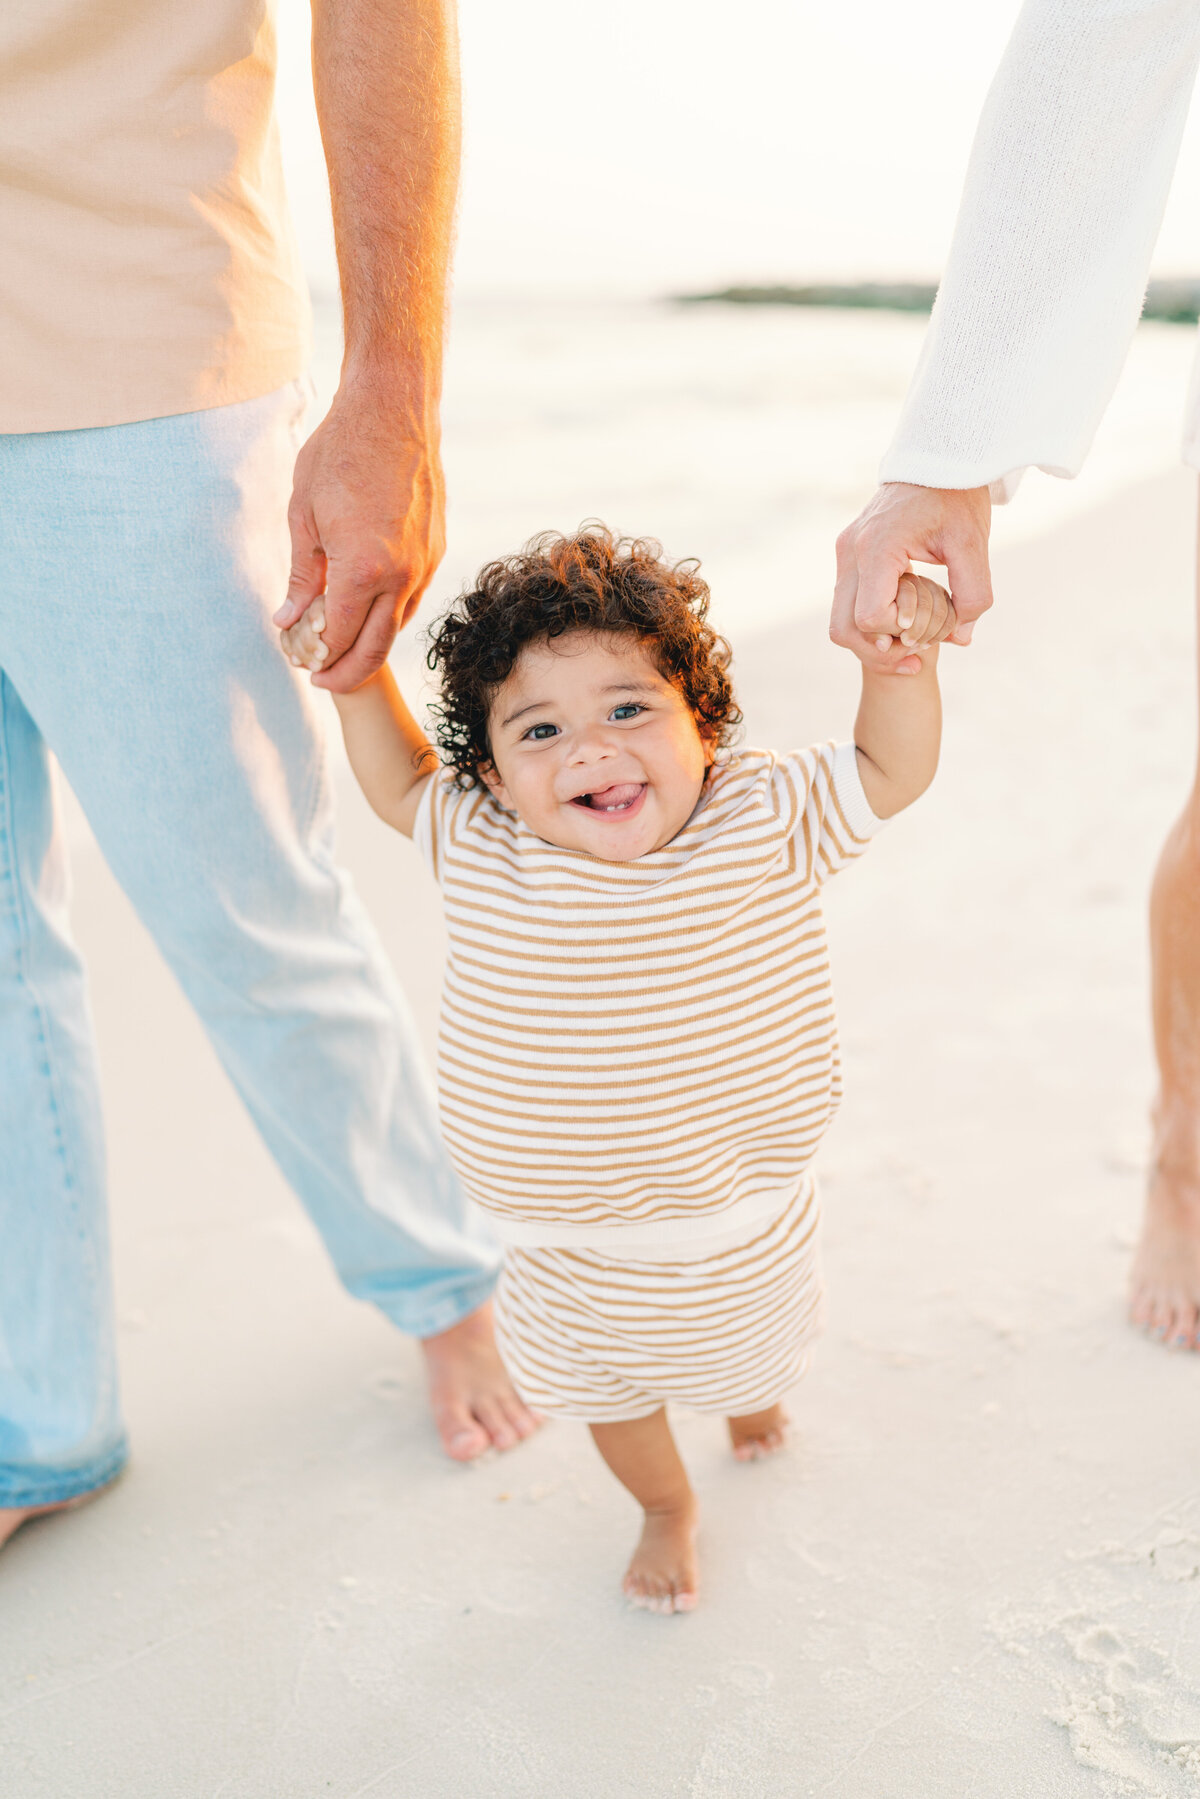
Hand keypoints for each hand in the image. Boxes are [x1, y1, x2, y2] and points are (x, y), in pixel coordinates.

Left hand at [274, 369, 445, 692]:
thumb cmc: (339, 454)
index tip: (304, 668)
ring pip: (399, 624)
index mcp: (362, 569)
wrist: (392, 410)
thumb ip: (301, 576)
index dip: (321, 659)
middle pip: (376, 647)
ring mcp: (424, 563)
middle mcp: (401, 574)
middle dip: (349, 673)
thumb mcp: (302, 515)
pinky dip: (390, 613)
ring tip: (344, 649)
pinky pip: (413, 596)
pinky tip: (369, 610)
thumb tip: (288, 621)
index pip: (341, 637)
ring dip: (371, 645)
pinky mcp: (436, 549)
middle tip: (326, 682)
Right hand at [832, 482, 991, 671]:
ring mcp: (845, 553)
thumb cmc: (956, 498)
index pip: (871, 617)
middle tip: (918, 651)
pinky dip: (874, 622)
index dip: (902, 632)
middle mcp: (850, 552)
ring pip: (840, 622)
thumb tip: (960, 639)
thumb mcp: (973, 545)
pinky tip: (906, 619)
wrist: (937, 458)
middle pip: (844, 629)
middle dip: (881, 650)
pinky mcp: (850, 555)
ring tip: (912, 641)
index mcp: (877, 547)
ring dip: (873, 641)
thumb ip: (972, 595)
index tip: (932, 623)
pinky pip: (849, 604)